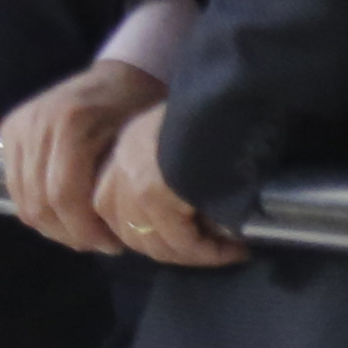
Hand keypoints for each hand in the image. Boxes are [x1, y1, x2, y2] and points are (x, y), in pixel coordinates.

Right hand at [0, 60, 164, 252]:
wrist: (118, 76)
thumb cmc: (137, 109)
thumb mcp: (134, 146)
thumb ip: (114, 186)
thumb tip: (108, 236)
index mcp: (70, 123)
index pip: (63, 196)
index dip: (84, 230)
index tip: (112, 245)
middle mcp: (36, 123)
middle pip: (38, 202)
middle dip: (68, 233)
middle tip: (97, 244)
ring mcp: (18, 126)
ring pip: (22, 198)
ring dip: (51, 225)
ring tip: (81, 232)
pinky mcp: (8, 130)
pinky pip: (15, 185)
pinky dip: (36, 207)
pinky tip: (63, 213)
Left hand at [95, 103, 245, 267]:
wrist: (239, 92)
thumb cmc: (224, 116)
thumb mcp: (184, 142)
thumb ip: (169, 177)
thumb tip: (183, 228)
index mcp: (126, 146)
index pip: (108, 208)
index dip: (144, 234)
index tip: (180, 243)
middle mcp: (123, 161)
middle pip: (128, 232)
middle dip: (169, 250)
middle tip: (209, 251)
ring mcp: (135, 176)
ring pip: (154, 243)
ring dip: (191, 255)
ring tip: (225, 250)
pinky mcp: (155, 190)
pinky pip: (181, 241)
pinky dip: (207, 253)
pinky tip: (234, 249)